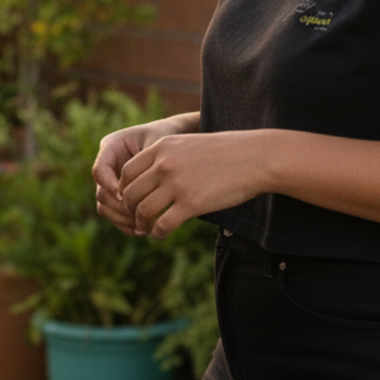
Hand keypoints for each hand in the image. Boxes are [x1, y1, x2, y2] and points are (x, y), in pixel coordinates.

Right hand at [92, 113, 197, 235]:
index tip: (125, 196)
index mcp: (112, 146)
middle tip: (139, 217)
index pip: (99, 170)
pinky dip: (126, 224)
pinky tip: (143, 230)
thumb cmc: (169, 137)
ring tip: (143, 226)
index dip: (109, 185)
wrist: (176, 142)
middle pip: (101, 193)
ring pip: (105, 207)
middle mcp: (108, 164)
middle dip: (119, 208)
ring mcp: (111, 181)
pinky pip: (115, 214)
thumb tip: (135, 193)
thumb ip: (148, 164)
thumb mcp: (159, 145)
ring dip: (122, 219)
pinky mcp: (119, 196)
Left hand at [118, 130, 266, 238]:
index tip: (133, 199)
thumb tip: (150, 178)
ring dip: (142, 223)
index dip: (125, 189)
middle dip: (131, 209)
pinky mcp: (190, 204)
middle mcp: (165, 164)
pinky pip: (161, 225)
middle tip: (138, 217)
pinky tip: (162, 234)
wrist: (253, 157)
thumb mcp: (189, 145)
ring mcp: (177, 184)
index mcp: (163, 147)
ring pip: (143, 211)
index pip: (127, 171)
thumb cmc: (224, 152)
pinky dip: (157, 233)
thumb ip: (167, 158)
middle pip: (130, 193)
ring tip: (148, 228)